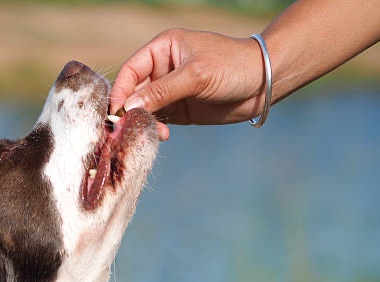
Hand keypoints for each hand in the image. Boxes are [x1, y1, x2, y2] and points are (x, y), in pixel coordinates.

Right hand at [110, 28, 266, 137]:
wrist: (263, 83)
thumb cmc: (232, 66)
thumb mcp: (196, 76)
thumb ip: (161, 91)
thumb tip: (129, 107)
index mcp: (162, 49)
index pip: (130, 71)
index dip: (121, 91)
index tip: (116, 112)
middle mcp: (162, 69)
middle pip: (133, 93)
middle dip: (131, 112)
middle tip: (130, 130)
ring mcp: (170, 91)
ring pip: (144, 110)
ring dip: (144, 123)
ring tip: (156, 133)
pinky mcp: (179, 109)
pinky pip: (158, 120)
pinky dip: (156, 129)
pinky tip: (164, 135)